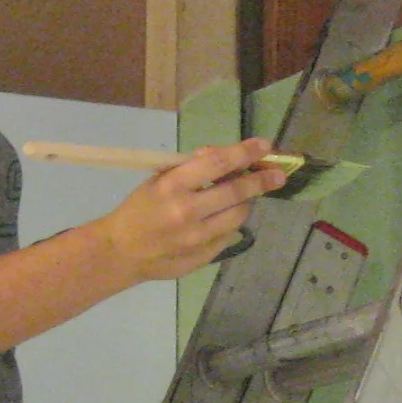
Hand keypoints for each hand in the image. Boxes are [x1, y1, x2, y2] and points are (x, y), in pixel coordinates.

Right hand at [97, 138, 287, 280]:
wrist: (122, 251)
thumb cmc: (141, 208)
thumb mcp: (159, 180)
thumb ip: (192, 168)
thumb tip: (227, 156)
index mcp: (172, 186)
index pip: (217, 163)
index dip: (244, 153)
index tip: (265, 146)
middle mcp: (187, 212)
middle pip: (236, 192)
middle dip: (262, 180)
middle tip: (279, 174)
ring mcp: (197, 238)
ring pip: (238, 215)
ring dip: (248, 202)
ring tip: (247, 195)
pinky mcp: (204, 256)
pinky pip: (229, 234)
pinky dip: (232, 222)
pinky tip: (225, 217)